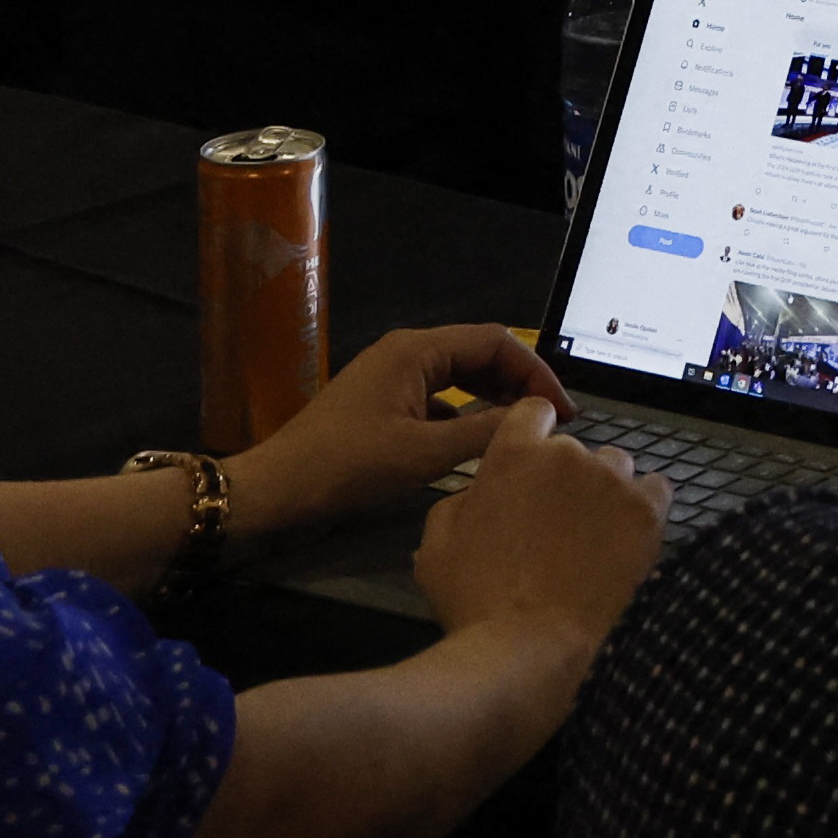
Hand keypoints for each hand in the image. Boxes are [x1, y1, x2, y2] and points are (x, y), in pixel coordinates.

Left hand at [233, 323, 574, 535]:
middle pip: (480, 354)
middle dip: (519, 383)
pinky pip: (437, 399)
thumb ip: (485, 431)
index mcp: (417, 351)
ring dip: (493, 398)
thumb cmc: (348, 468)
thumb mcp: (424, 454)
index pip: (497, 343)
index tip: (563, 410)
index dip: (537, 372)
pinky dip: (464, 415)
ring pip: (459, 377)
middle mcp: (405, 353)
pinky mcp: (379, 404)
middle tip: (550, 421)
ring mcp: (389, 378)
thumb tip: (536, 419)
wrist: (274, 494)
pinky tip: (476, 445)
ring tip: (523, 431)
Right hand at [406, 396, 660, 663]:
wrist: (528, 646)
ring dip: (602, 491)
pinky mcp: (648, 511)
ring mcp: (614, 481)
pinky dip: (641, 507)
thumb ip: (460, 501)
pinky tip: (624, 536)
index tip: (532, 467)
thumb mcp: (437, 545)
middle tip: (551, 526)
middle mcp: (569, 455)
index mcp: (515, 454)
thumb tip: (483, 492)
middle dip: (563, 478)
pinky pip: (655, 490)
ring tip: (588, 538)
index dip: (533, 436)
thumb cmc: (474, 599)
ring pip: (614, 468)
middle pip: (574, 450)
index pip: (534, 412)